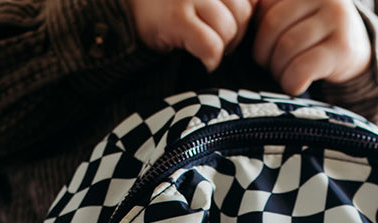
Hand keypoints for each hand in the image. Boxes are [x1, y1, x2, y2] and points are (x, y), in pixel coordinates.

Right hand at [127, 0, 255, 72]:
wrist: (123, 1)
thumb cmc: (165, 1)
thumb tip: (254, 10)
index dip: (242, 15)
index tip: (226, 23)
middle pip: (242, 13)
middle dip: (235, 33)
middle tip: (218, 40)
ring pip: (228, 29)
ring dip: (223, 47)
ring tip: (208, 48)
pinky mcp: (177, 18)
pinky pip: (211, 45)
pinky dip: (212, 58)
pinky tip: (205, 61)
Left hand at [251, 0, 371, 95]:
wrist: (353, 49)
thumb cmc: (308, 34)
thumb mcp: (288, 14)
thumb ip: (265, 13)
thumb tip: (232, 27)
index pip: (262, 8)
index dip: (257, 35)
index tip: (267, 48)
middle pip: (272, 27)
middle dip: (265, 55)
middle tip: (273, 65)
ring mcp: (336, 18)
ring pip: (286, 49)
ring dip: (279, 72)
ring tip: (286, 74)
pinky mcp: (342, 48)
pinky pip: (302, 68)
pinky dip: (292, 83)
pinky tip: (297, 84)